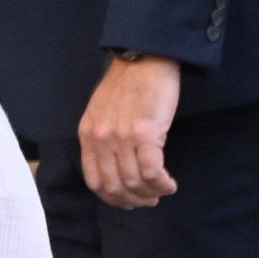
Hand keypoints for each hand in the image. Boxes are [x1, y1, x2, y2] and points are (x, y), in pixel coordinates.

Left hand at [78, 55, 180, 209]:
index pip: (95, 180)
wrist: (145, 56)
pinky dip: (161, 183)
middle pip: (114, 186)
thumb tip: (116, 165)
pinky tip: (169, 183)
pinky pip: (152, 171)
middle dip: (133, 200)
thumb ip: (104, 137)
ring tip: (162, 191)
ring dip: (151, 193)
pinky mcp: (145, 134)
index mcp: (88, 135)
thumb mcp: (102, 110)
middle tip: (149, 201)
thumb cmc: (129, 81)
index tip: (127, 201)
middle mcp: (101, 139)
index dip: (112, 197)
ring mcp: (122, 138)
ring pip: (134, 182)